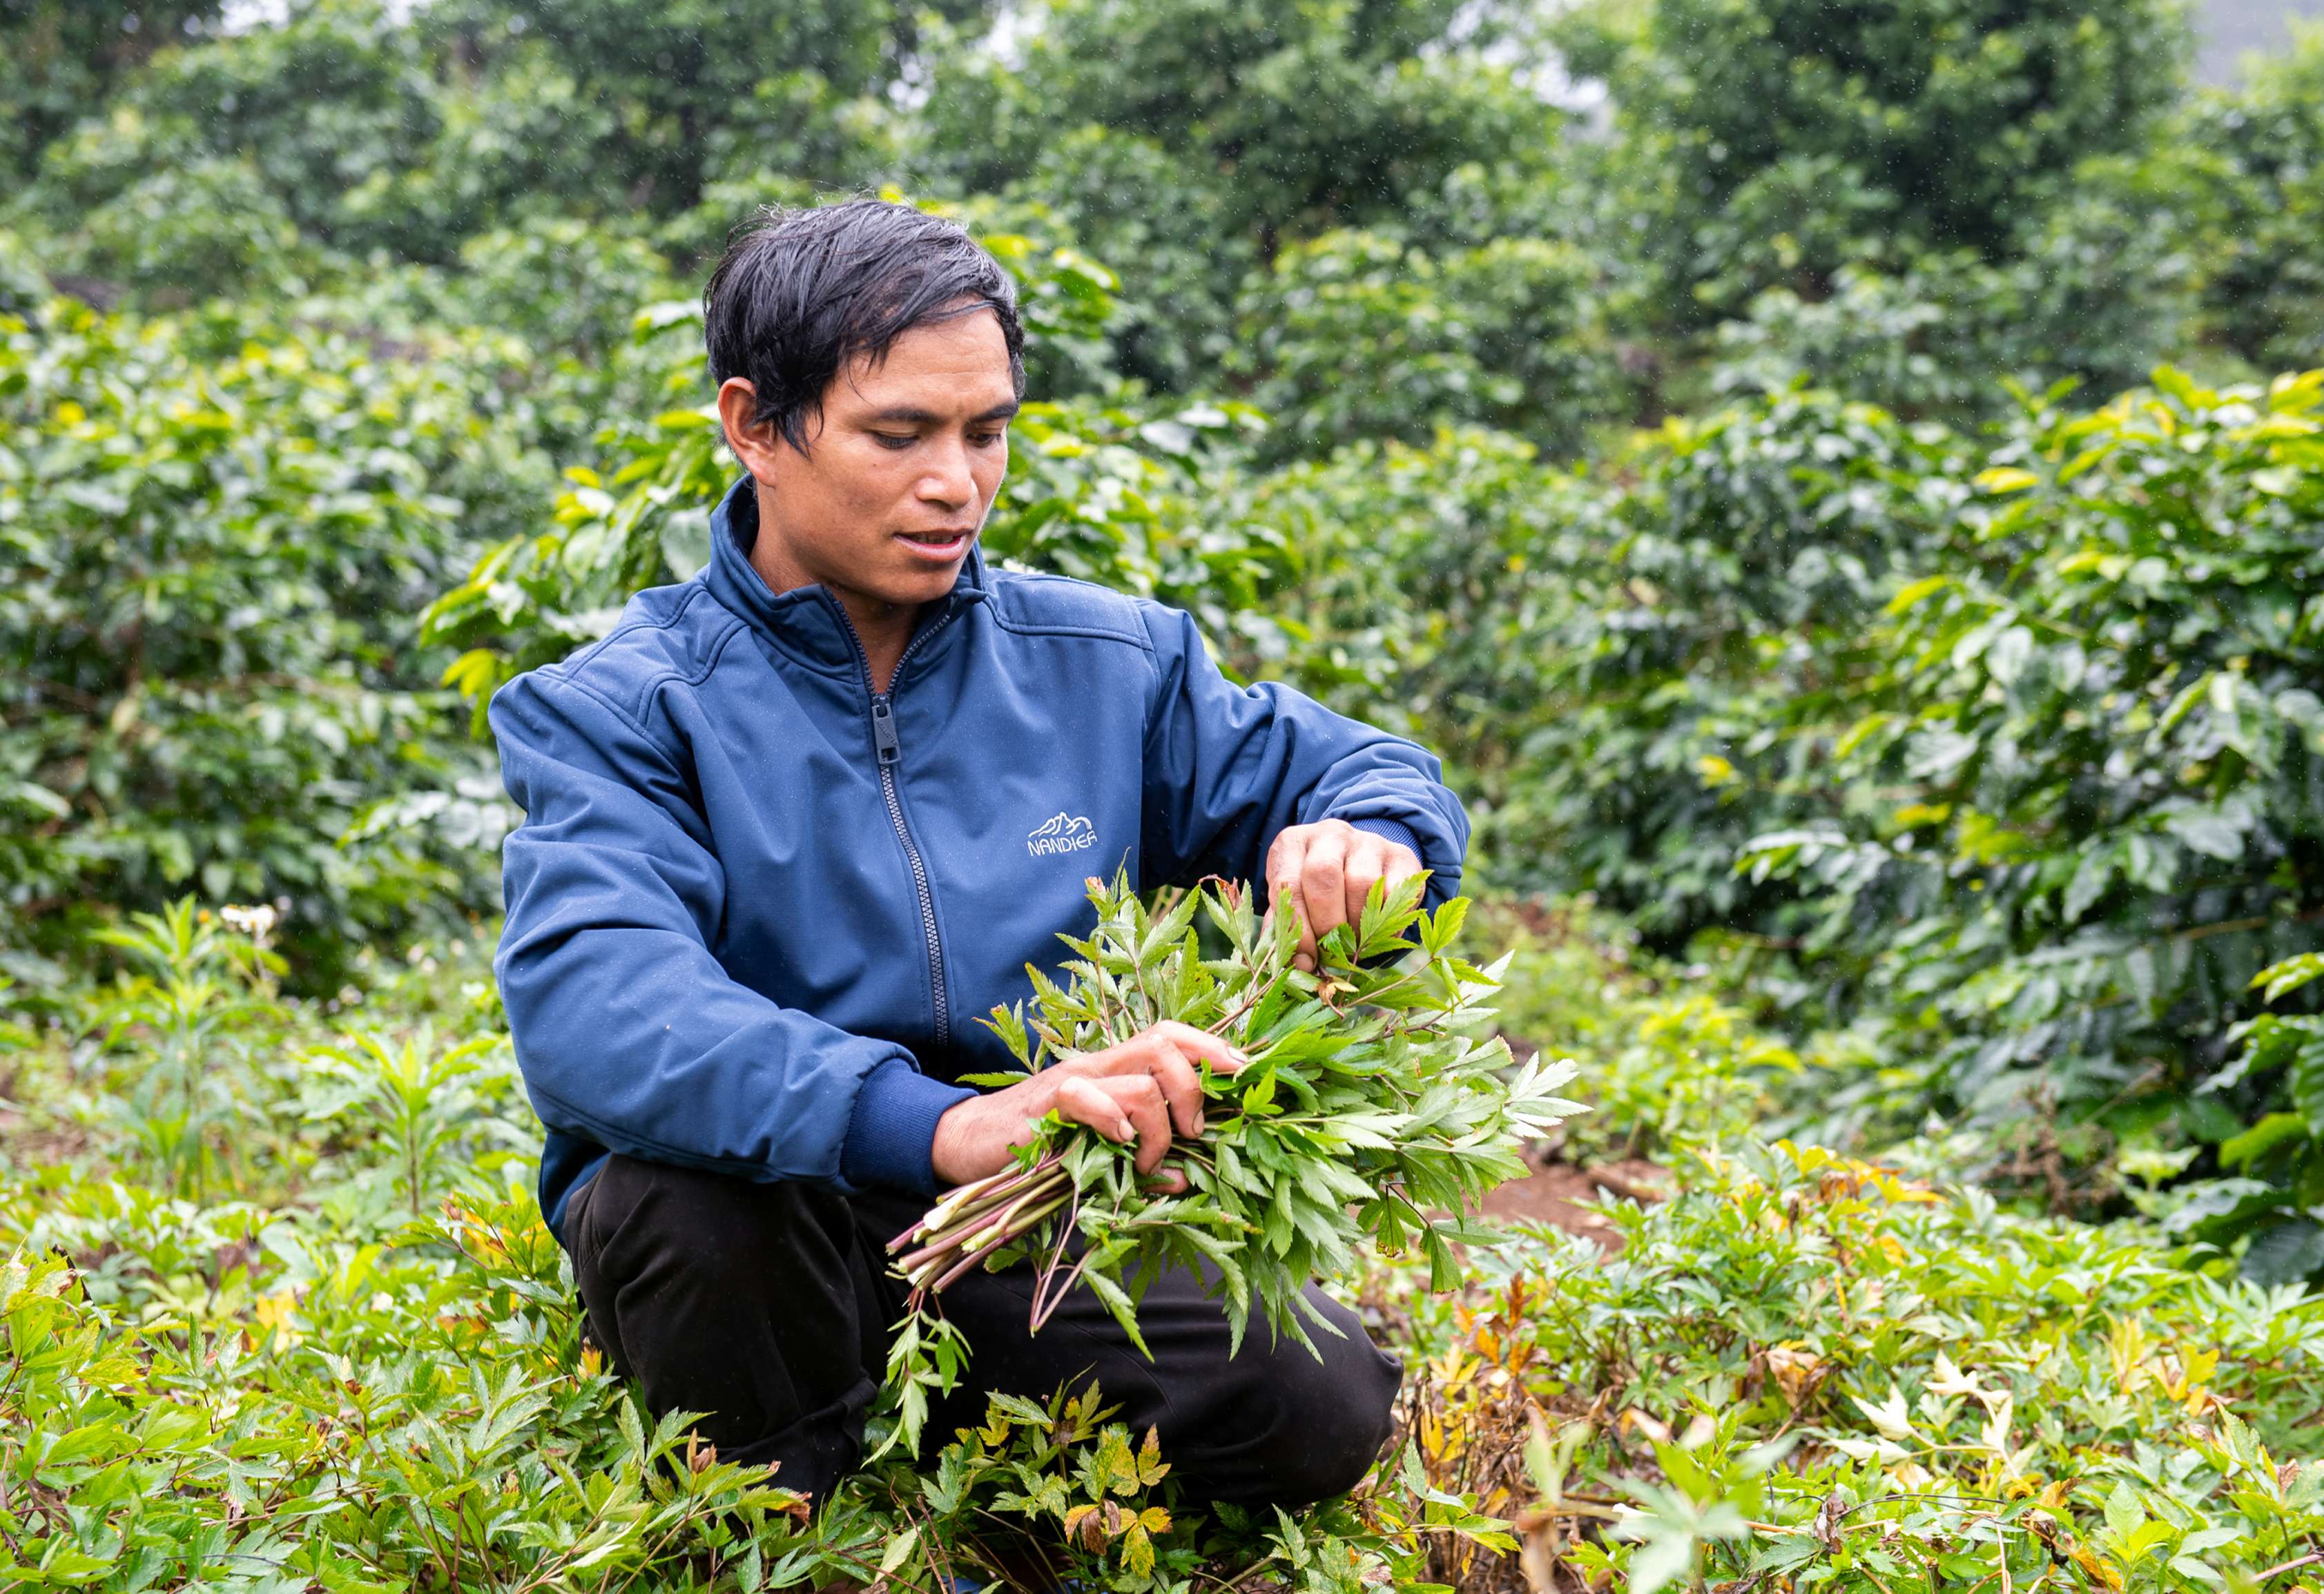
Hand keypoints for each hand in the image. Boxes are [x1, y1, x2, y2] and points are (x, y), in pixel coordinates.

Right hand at [928, 1021, 1247, 1189]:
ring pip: (1141, 1080)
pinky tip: (1117, 1144)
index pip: (1172, 1037)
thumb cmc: (1038, 1151)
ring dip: (1159, 1128)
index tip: (1246, 1071)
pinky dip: (1114, 1119)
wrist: (967, 1145)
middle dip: (1195, 1087)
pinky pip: (1089, 1097)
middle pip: (1166, 1043)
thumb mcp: (1100, 1156)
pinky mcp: (1045, 1104)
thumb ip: (1144, 1163)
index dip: (1214, 1047)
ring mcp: (1073, 1080)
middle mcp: (1099, 1066)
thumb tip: (1189, 1180)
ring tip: (1146, 1160)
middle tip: (1195, 1132)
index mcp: (1116, 1071)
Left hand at [1264, 818, 1423, 971]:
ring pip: (1362, 882)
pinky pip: (1397, 890)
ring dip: (1358, 924)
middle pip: (1323, 874)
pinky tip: (1379, 933)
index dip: (1298, 928)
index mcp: (1292, 844)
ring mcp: (1368, 841)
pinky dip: (1389, 920)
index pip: (1287, 883)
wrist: (1357, 867)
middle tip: (1332, 952)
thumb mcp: (1292, 905)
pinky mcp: (1401, 855)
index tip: (1306, 960)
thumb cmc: (1314, 894)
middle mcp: (1329, 834)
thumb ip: (1287, 931)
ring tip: (1355, 944)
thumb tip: (1299, 965)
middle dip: (1327, 923)